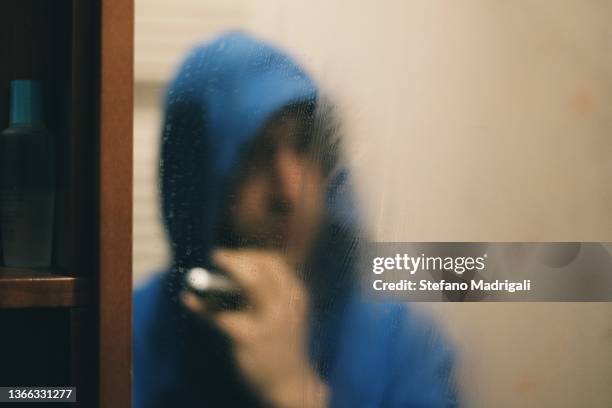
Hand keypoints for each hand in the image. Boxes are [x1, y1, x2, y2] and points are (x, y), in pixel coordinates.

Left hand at [181, 248, 327, 407]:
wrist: (290, 383)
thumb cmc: (282, 345)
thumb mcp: (284, 314)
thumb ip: (267, 293)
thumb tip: (230, 272)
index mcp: (295, 294)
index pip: (273, 262)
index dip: (250, 255)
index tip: (233, 257)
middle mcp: (287, 303)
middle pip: (260, 267)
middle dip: (235, 260)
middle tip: (216, 257)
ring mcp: (271, 320)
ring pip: (246, 282)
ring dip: (219, 276)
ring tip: (199, 277)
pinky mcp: (251, 338)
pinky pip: (220, 315)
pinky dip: (201, 306)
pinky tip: (188, 300)